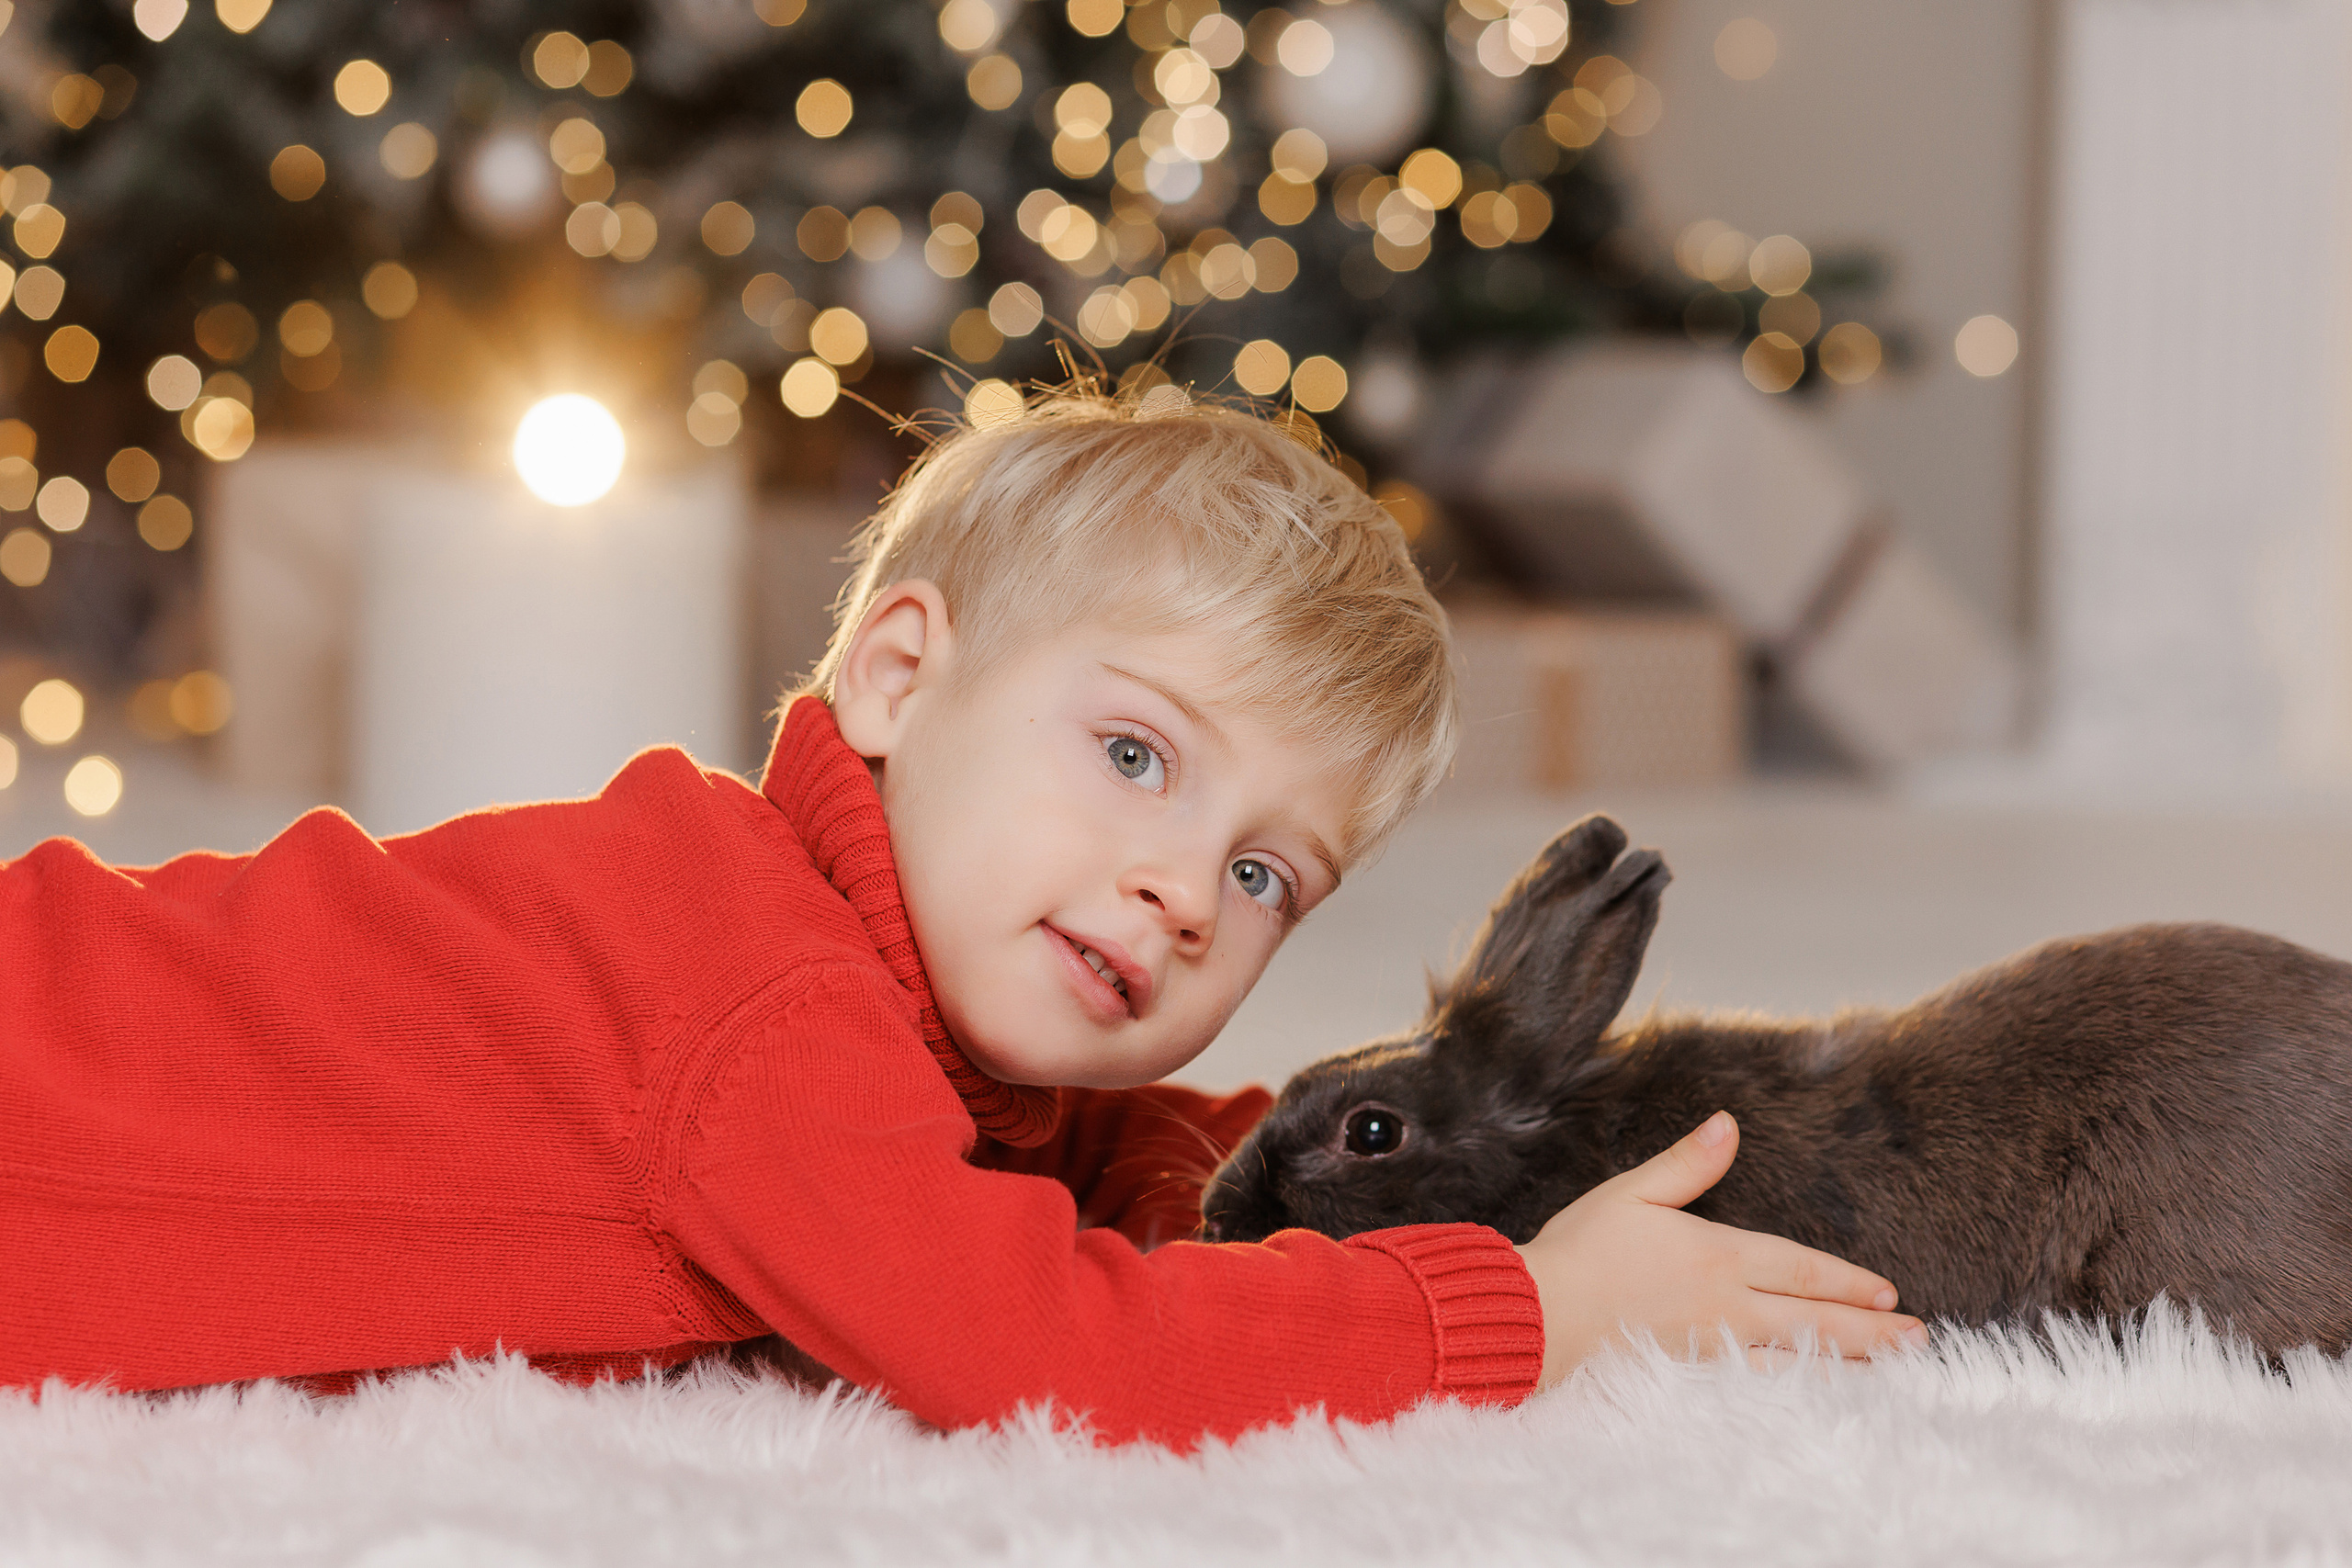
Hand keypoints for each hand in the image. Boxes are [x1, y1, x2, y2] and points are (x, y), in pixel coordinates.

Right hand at [1515, 1111, 1928, 1386]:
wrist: (1541, 1313)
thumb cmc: (1582, 1250)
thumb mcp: (1634, 1192)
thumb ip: (1687, 1163)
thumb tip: (1729, 1124)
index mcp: (1718, 1255)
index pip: (1801, 1269)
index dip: (1848, 1281)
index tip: (1890, 1293)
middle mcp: (1728, 1305)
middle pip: (1814, 1318)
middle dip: (1871, 1330)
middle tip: (1918, 1339)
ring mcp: (1713, 1345)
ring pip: (1797, 1357)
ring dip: (1849, 1362)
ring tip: (1890, 1370)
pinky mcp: (1692, 1373)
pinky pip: (1760, 1384)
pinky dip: (1799, 1388)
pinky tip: (1817, 1394)